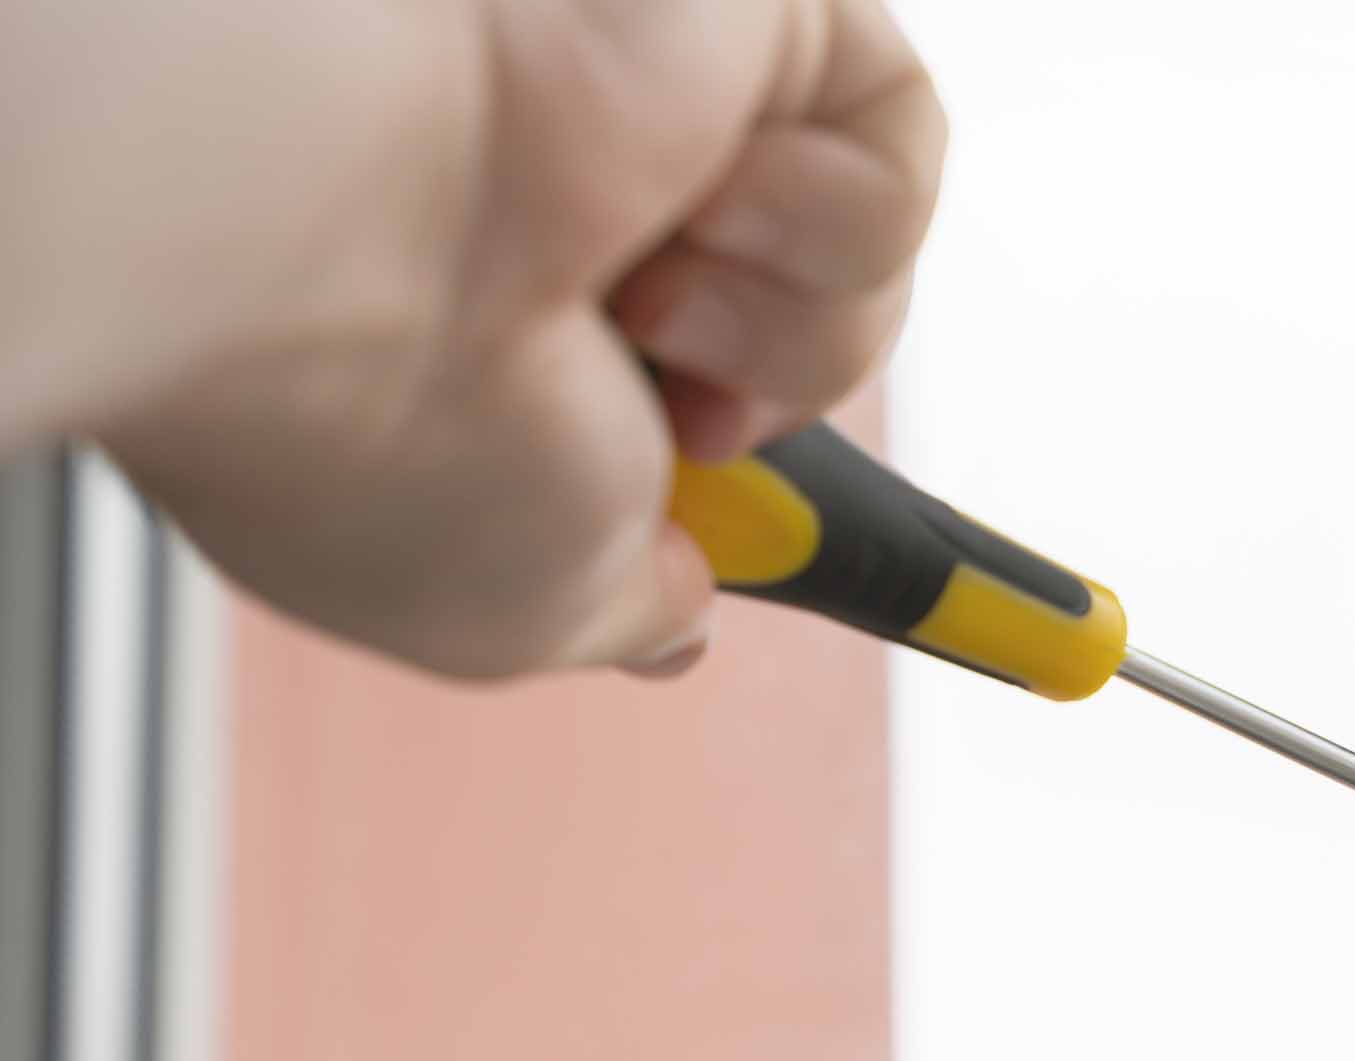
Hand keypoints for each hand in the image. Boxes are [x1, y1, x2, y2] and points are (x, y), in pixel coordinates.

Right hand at [66, 0, 943, 677]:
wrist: (308, 227)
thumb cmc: (370, 416)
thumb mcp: (515, 608)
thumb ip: (619, 604)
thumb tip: (680, 615)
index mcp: (504, 340)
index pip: (692, 399)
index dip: (769, 469)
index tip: (955, 602)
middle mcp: (579, 219)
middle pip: (808, 344)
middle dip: (769, 405)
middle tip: (672, 415)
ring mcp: (659, 113)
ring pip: (868, 268)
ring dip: (783, 328)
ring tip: (640, 298)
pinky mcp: (738, 8)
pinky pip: (903, 137)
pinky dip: (824, 217)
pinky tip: (689, 205)